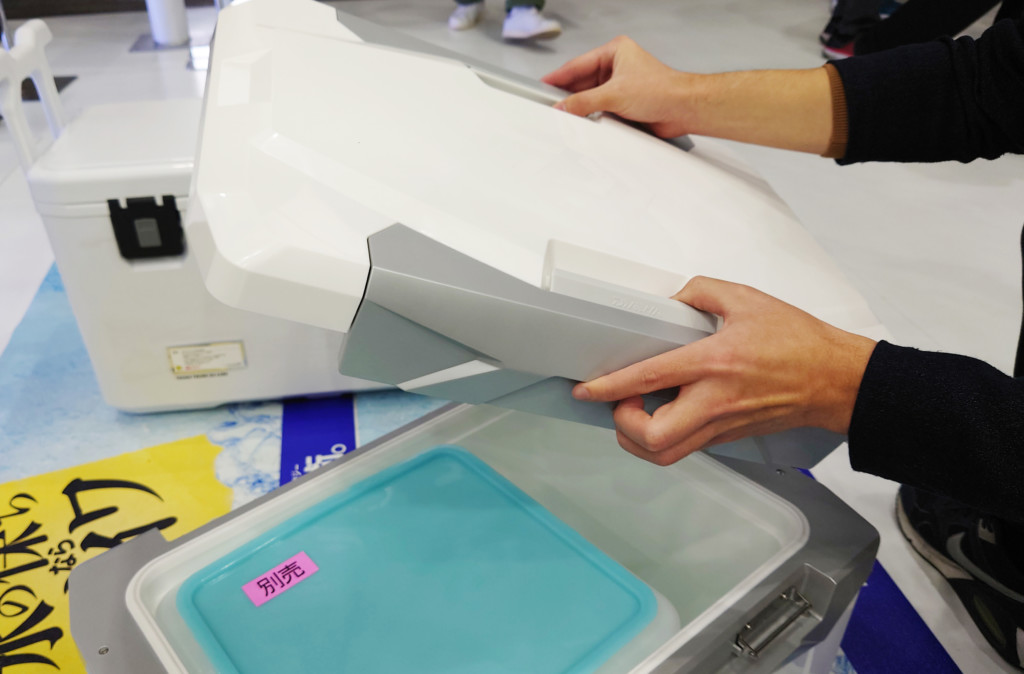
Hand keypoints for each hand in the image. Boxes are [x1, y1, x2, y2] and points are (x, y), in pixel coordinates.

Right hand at [541, 36, 694, 137]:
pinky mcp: (624, 104)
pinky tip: (583, 122)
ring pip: (591, 97)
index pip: (578, 65)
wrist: (683, 109)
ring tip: (565, 116)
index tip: (542, 87)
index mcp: (615, 52)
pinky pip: (600, 109)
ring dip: (581, 108)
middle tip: (550, 106)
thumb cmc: (662, 90)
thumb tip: (564, 107)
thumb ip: (584, 102)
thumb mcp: (614, 94)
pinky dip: (592, 117)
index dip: (559, 77)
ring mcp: (620, 86)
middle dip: (568, 95)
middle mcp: (617, 67)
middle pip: (582, 82)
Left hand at [572, 277, 876, 465]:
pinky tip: (662, 414)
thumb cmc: (799, 342)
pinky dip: (663, 439)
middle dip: (622, 426)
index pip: (648, 380)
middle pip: (653, 438)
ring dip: (638, 439)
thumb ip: (701, 291)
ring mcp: (722, 424)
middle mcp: (714, 401)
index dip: (609, 388)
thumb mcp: (747, 299)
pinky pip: (686, 448)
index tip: (586, 388)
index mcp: (714, 363)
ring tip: (635, 412)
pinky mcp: (729, 436)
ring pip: (666, 454)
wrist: (836, 380)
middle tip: (619, 403)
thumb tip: (671, 300)